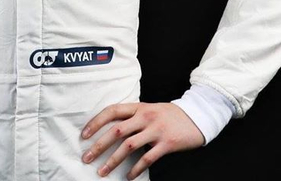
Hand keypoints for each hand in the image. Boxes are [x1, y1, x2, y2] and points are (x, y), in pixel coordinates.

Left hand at [80, 101, 204, 177]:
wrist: (196, 116)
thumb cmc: (168, 115)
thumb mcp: (149, 109)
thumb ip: (132, 117)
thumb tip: (110, 129)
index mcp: (138, 107)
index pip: (111, 111)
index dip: (96, 122)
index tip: (84, 135)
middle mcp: (145, 117)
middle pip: (116, 131)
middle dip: (99, 145)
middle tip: (86, 157)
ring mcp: (156, 130)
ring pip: (129, 147)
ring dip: (113, 161)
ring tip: (102, 172)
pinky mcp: (166, 144)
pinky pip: (147, 158)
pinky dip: (136, 169)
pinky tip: (128, 177)